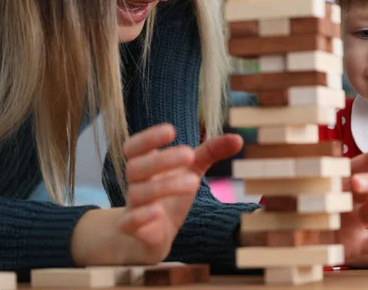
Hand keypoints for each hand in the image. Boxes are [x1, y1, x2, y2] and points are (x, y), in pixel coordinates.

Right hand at [118, 124, 242, 263]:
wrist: (152, 236)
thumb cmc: (171, 196)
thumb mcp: (192, 171)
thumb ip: (210, 153)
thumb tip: (238, 139)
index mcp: (144, 164)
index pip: (134, 147)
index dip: (148, 138)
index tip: (172, 130)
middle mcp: (134, 183)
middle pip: (136, 167)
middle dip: (162, 160)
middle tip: (189, 154)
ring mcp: (132, 207)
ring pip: (138, 193)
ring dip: (163, 186)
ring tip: (194, 181)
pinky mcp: (133, 230)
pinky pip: (129, 222)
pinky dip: (141, 216)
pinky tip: (158, 212)